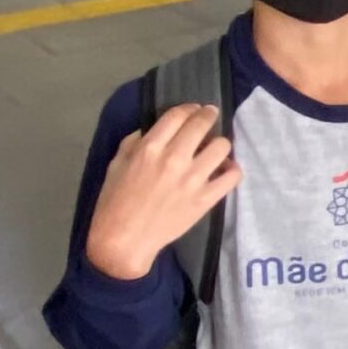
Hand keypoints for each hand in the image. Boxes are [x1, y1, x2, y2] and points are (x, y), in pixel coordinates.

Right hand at [86, 104, 240, 280]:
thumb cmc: (115, 201)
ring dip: (219, 143)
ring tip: (215, 148)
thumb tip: (154, 130)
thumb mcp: (116, 164)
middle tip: (211, 115)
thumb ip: (136, 142)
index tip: (194, 109)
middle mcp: (174, 158)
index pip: (177, 115)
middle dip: (208, 115)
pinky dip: (232, 169)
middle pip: (201, 125)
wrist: (124, 239)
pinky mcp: (206, 198)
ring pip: (222, 146)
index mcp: (150, 148)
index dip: (189, 108)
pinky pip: (232, 176)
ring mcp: (193, 179)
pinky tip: (226, 169)